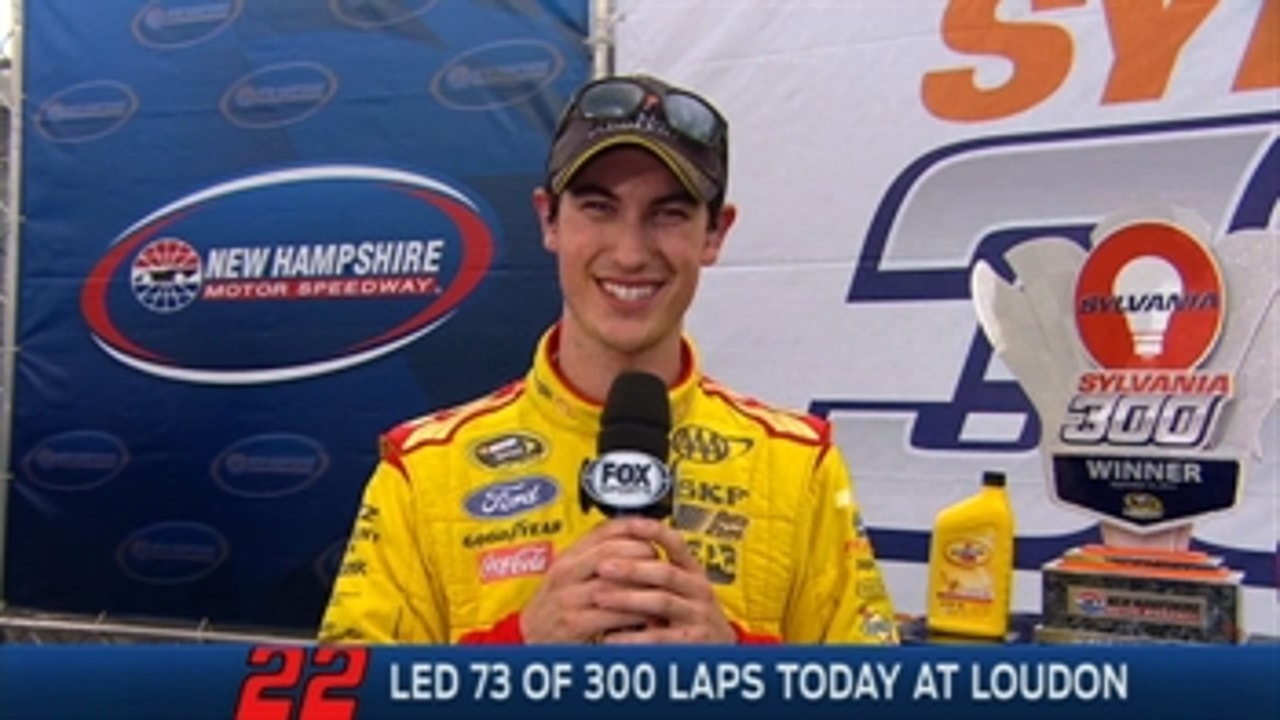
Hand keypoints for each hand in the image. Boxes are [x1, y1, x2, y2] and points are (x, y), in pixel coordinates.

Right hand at [519, 519, 660, 642]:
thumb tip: (634, 541)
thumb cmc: (554, 608)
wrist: (529, 640)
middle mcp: (564, 574)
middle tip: (660, 563)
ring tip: (661, 590)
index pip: (602, 531)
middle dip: (640, 555)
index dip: (632, 528)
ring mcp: (567, 598)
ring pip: (614, 584)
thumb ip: (594, 558)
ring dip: (643, 587)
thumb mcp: (568, 576)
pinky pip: (613, 613)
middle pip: (610, 552)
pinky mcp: (574, 623)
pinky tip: (649, 616)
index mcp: (566, 558)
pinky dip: (635, 614)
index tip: (653, 531)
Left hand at [591, 518, 736, 643]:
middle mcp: (698, 590)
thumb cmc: (691, 614)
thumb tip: (616, 550)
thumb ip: (656, 572)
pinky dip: (633, 637)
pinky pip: (659, 637)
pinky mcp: (691, 642)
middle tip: (602, 566)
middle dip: (631, 568)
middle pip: (665, 572)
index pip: (676, 543)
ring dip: (627, 598)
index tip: (629, 524)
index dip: (654, 532)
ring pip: (661, 602)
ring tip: (599, 597)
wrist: (721, 649)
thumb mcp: (681, 588)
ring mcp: (697, 615)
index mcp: (693, 572)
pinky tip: (611, 636)